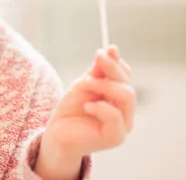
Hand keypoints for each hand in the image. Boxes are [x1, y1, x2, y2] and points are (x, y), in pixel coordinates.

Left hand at [35, 45, 135, 178]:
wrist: (57, 133)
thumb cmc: (71, 110)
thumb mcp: (85, 84)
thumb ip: (99, 71)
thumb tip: (112, 49)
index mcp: (119, 98)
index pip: (126, 77)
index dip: (116, 63)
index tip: (103, 51)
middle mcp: (125, 112)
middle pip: (128, 86)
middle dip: (112, 70)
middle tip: (97, 59)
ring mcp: (122, 126)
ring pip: (126, 97)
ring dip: (104, 85)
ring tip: (85, 85)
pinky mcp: (115, 137)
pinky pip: (115, 117)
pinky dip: (101, 107)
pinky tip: (87, 105)